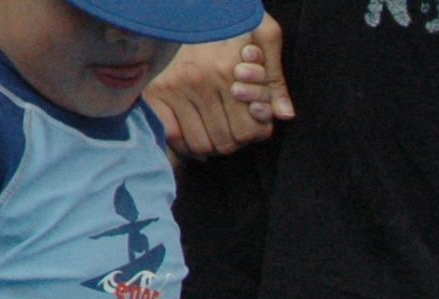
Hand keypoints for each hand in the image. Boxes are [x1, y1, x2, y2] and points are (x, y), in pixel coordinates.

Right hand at [144, 19, 289, 159]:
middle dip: (235, 141)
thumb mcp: (262, 31)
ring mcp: (174, 87)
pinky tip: (192, 133)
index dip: (256, 133)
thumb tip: (285, 114)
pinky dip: (183, 142)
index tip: (253, 123)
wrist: (183, 4)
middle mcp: (200, 83)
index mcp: (228, 72)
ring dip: (212, 144)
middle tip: (234, 128)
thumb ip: (275, 75)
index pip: (249, 131)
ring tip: (215, 130)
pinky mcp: (153, 90)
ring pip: (201, 145)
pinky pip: (171, 134)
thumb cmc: (226, 16)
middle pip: (226, 143)